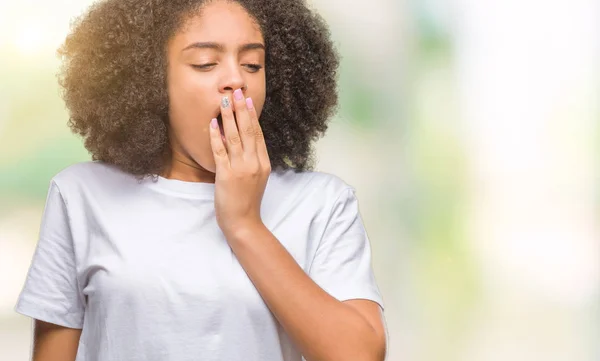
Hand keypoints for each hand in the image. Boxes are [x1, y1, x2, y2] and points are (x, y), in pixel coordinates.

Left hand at [209, 88, 270, 237]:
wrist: (244, 222)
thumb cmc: (248, 202)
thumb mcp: (257, 178)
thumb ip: (254, 161)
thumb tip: (245, 142)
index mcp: (263, 163)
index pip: (258, 134)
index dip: (252, 116)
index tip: (248, 100)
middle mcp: (254, 163)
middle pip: (247, 130)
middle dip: (241, 109)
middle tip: (237, 92)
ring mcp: (241, 168)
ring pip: (234, 137)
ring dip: (229, 117)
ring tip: (224, 101)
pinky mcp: (226, 175)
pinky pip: (220, 151)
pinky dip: (216, 136)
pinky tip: (213, 123)